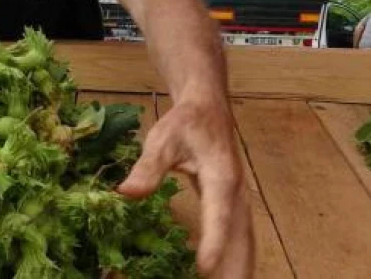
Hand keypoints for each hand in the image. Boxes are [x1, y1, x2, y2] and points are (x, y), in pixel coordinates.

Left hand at [117, 98, 254, 277]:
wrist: (206, 108)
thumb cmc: (184, 123)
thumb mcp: (161, 139)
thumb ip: (148, 168)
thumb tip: (126, 193)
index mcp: (220, 178)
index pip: (218, 216)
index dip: (213, 243)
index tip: (205, 269)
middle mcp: (236, 194)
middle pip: (240, 238)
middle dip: (234, 267)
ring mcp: (238, 200)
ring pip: (244, 241)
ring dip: (238, 266)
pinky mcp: (233, 205)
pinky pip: (239, 236)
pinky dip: (235, 257)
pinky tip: (225, 274)